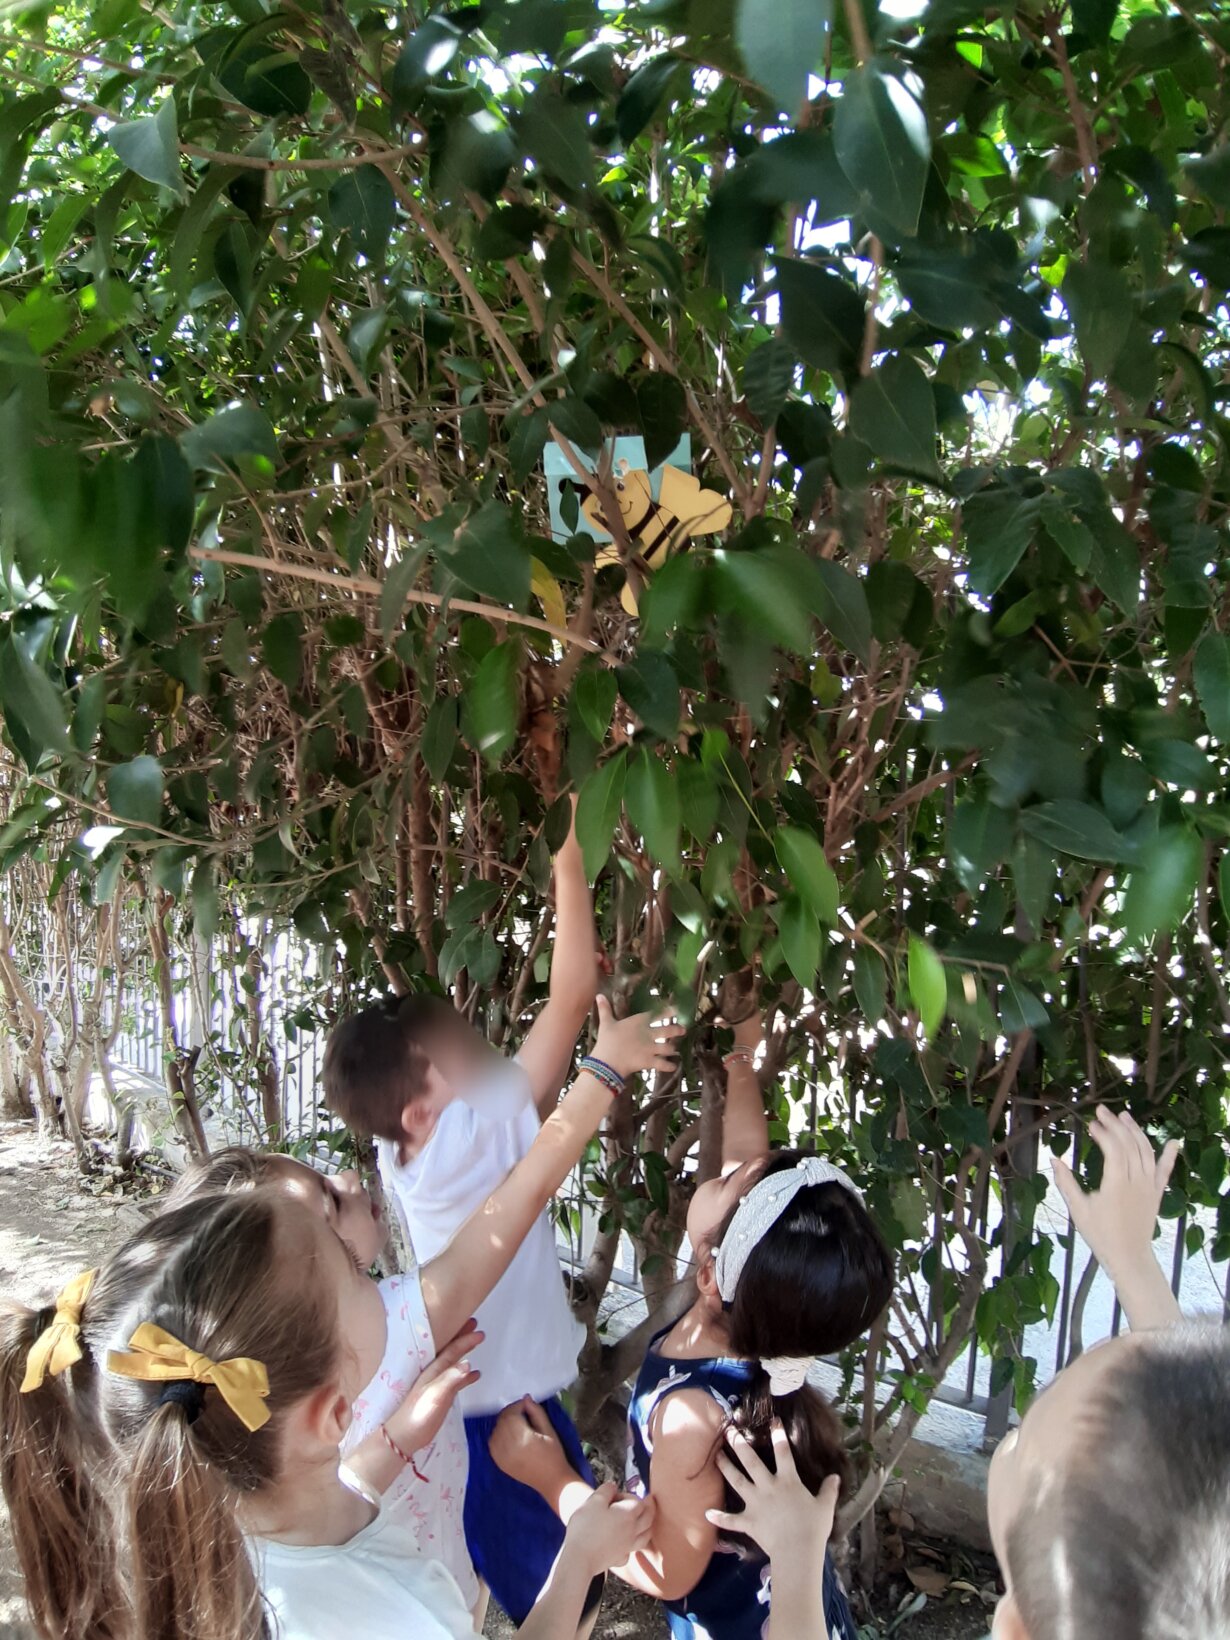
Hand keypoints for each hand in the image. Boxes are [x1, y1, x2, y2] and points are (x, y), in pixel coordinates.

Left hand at [385, 1320, 481, 1456]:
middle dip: (462, 1336)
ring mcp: (438, 1384)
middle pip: (451, 1349)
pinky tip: (475, 1374)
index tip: (478, 1330)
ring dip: (465, 1352)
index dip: (465, 1339)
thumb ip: (450, 1380)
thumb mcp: (435, 1396)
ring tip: (477, 1341)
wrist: (404, 1436)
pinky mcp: (441, 1396)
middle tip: (474, 1323)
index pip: (452, 1350)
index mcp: (433, 1370)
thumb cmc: (417, 1415)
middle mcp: (435, 1373)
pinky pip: (457, 1380)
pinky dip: (467, 1374)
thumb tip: (468, 1364)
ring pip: (455, 1362)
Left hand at [491, 1396, 572, 1494]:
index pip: (511, 1413)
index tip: (527, 1406)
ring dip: (504, 1424)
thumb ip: (536, 1412)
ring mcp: (501, 1456)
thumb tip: (526, 1398)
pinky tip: (509, 1436)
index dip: (518, 1406)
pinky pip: (492, 1443)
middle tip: (523, 1413)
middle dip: (510, 1413)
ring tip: (517, 1425)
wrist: (552, 1481)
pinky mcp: (499, 1463)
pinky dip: (498, 1435)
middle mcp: (507, 1446)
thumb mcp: (549, 1430)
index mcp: (521, 1437)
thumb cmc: (553, 1454)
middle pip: (502, 1421)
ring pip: (495, 1431)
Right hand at [564, 1481, 654, 1574]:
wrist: (579, 1559)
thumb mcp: (593, 1501)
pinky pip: (631, 1552)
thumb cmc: (586, 1528)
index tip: (614, 1495)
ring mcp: (627, 1547)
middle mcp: (632, 1531)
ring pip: (645, 1537)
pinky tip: (627, 1545)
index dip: (627, 1495)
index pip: (638, 1500)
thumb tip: (613, 1486)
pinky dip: (632, 1547)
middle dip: (648, 1508)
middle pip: (648, 1518)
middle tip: (648, 1501)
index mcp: (628, 1514)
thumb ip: (606, 1490)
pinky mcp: (619, 1559)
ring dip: (647, 1528)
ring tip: (644, 1523)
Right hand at [592, 993, 683, 1079]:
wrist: (607, 1061)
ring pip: (668, 1047)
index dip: (668, 1011)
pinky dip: (669, 1065)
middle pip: (667, 1030)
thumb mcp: (606, 1023)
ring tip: (676, 1050)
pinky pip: (664, 1064)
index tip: (676, 1009)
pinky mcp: (650, 1061)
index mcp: (639, 1022)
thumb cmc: (607, 1041)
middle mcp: (648, 1033)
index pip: (656, 1014)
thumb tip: (599, 995)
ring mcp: (651, 1048)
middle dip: (677, 1029)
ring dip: (672, 1049)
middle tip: (683, 1030)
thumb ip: (605, 1009)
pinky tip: (673, 1066)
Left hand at [706, 1423, 839, 1565]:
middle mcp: (768, 1487)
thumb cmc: (813, 1528)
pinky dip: (719, 1517)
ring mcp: (755, 1503)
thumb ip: (829, 1490)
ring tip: (716, 1455)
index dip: (779, 1435)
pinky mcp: (748, 1521)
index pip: (784, 1452)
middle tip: (728, 1430)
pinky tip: (707, 1513)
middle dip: (739, 1444)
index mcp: (788, 1481)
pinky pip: (731, 1520)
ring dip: (725, 1467)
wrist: (797, 1552)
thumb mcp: (825, 1507)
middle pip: (751, 1461)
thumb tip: (835, 1476)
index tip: (773, 1420)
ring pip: (737, 1481)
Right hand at [1052, 1106, 1178, 1283]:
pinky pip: (1165, 1171)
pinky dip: (1170, 1155)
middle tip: (1102, 1111)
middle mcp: (1137, 1181)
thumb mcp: (1078, 1209)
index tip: (1090, 1123)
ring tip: (1124, 1115)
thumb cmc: (1101, 1234)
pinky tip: (1174, 1141)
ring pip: (1146, 1152)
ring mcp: (1150, 1186)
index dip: (1103, 1132)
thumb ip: (1066, 1183)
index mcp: (1117, 1184)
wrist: (1128, 1256)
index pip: (1114, 1149)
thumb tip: (1054, 1159)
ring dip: (1136, 1131)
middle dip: (1116, 1125)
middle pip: (1129, 1145)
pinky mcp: (1157, 1193)